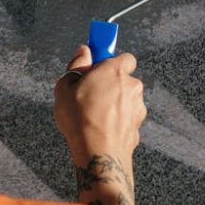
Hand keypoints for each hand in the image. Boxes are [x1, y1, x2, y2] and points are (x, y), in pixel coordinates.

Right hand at [53, 44, 146, 169]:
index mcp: (115, 71)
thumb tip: (84, 51)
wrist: (98, 153)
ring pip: (126, 99)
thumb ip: (76, 65)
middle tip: (90, 93)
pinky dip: (118, 120)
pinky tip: (102, 128)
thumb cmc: (80, 119)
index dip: (110, 61)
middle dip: (110, 84)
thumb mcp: (65, 88)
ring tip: (94, 115)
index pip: (124, 56)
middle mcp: (132, 85)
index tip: (98, 65)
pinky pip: (127, 117)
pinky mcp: (138, 125)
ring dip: (115, 103)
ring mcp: (138, 107)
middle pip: (124, 79)